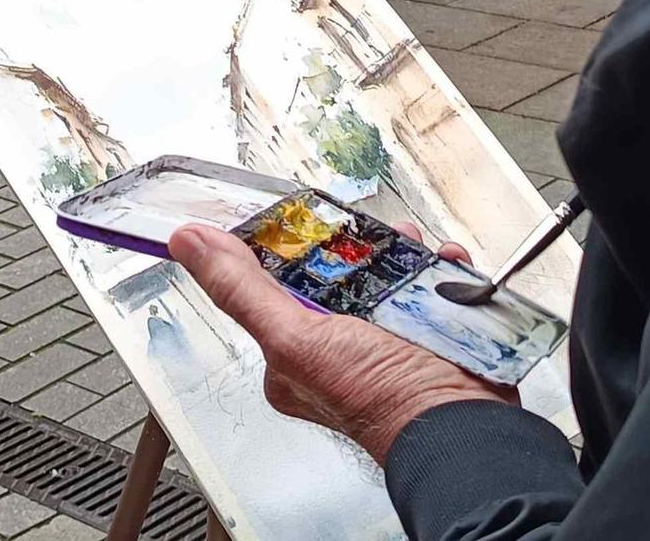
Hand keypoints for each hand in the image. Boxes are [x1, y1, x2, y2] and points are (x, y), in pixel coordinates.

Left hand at [168, 221, 517, 464]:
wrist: (461, 427)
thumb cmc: (378, 400)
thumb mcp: (296, 339)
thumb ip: (242, 290)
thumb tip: (188, 244)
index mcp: (296, 357)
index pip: (278, 286)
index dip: (295, 249)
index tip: (310, 222)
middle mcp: (338, 348)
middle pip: (338, 274)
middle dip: (359, 247)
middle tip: (376, 234)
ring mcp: (386, 339)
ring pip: (386, 274)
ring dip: (403, 253)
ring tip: (413, 247)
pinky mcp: (428, 332)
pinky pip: (427, 286)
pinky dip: (439, 271)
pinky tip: (443, 266)